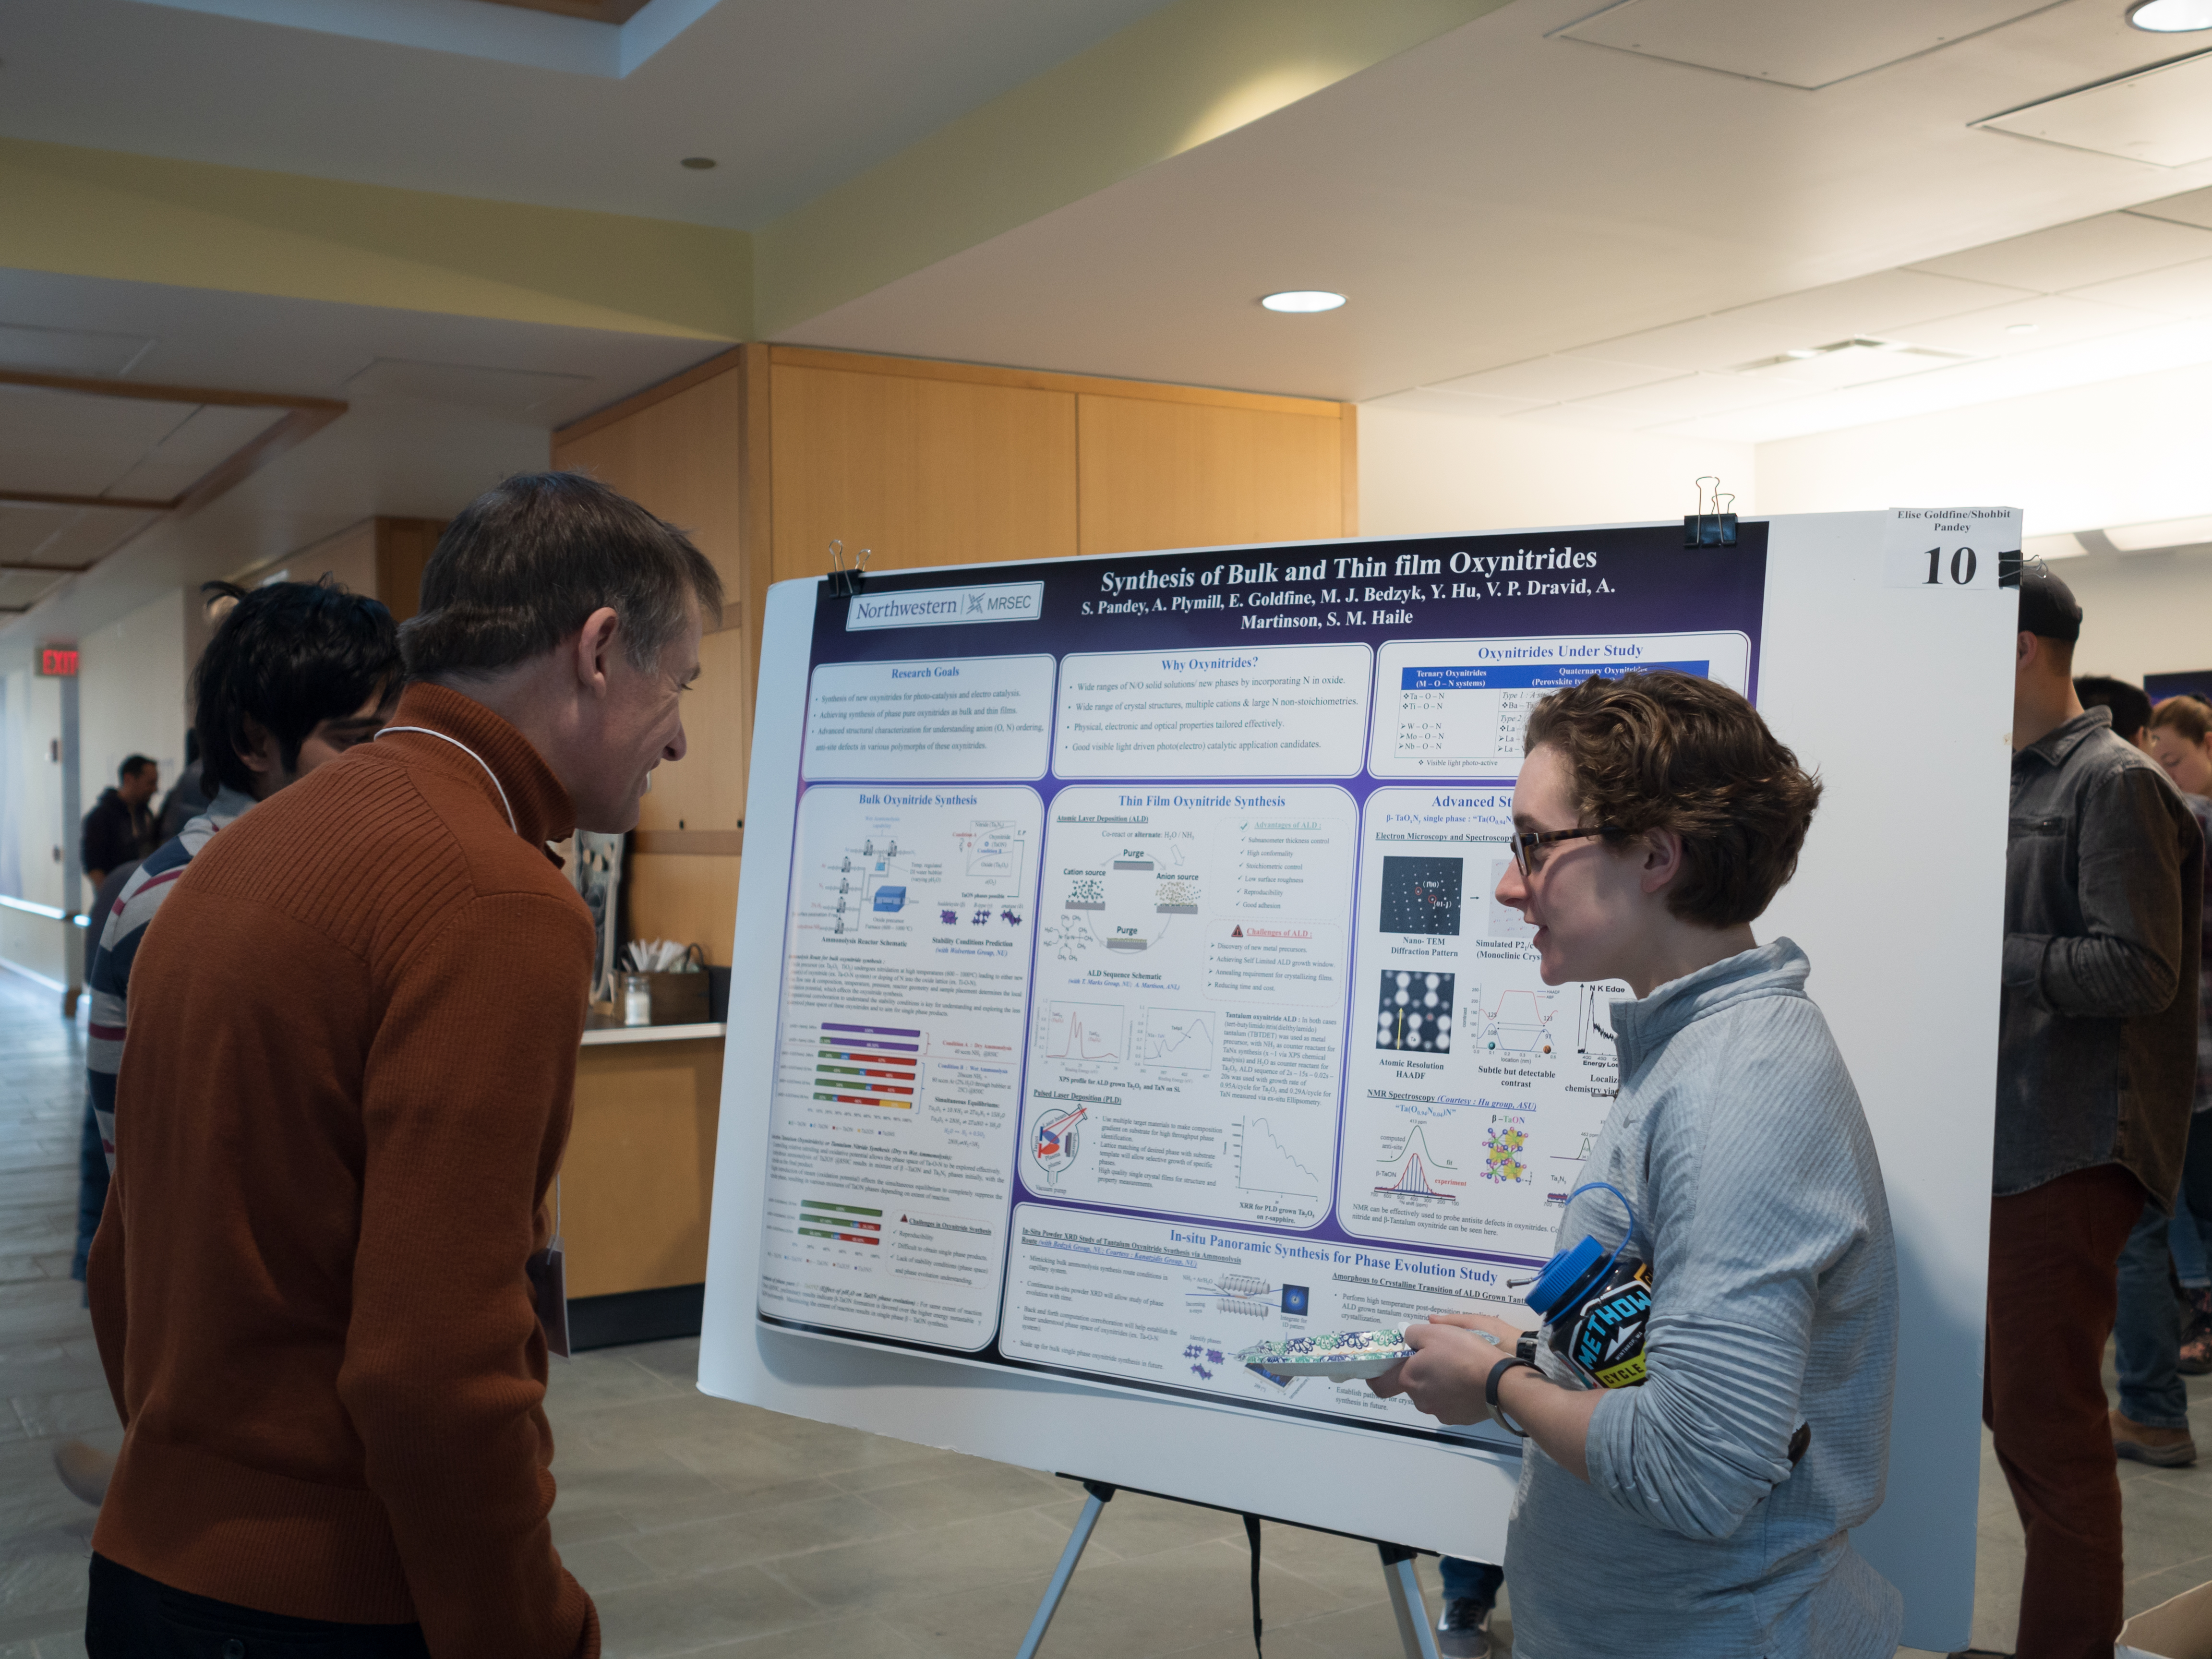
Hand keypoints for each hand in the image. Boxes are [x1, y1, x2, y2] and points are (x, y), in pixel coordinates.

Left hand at [1365, 1314, 1527, 1424]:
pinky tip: (1468, 1380)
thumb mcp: (1435, 1332)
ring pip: (1431, 1394)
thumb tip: (1408, 1340)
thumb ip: (1413, 1334)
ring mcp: (1441, 1412)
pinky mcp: (1459, 1418)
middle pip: (1412, 1385)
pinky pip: (1450, 1402)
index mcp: (1410, 1379)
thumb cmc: (1463, 1353)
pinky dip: (1454, 1393)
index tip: (1382, 1367)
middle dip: (1420, 1372)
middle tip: (1438, 1355)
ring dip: (1438, 1382)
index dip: (1377, 1376)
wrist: (1500, 1382)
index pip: (1380, 1385)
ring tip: (1458, 1366)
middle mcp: (1421, 1400)